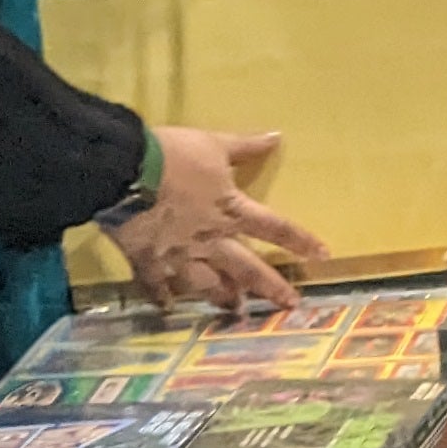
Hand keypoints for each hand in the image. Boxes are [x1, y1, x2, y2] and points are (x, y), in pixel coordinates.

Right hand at [109, 125, 327, 311]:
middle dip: (270, 287)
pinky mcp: (148, 262)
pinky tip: (168, 309)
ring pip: (207, 285)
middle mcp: (211, 240)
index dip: (301, 241)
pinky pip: (157, 286)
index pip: (276, 228)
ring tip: (235, 310)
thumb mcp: (213, 144)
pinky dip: (162, 298)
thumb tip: (276, 137)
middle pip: (248, 268)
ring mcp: (180, 256)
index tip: (323, 256)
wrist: (124, 172)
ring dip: (223, 298)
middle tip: (289, 305)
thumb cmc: (172, 155)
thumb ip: (245, 146)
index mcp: (231, 211)